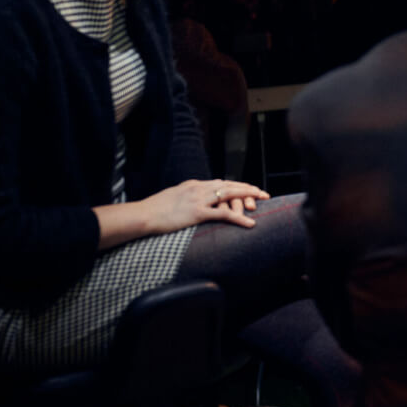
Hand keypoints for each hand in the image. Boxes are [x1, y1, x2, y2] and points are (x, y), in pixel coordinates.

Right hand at [140, 179, 269, 233]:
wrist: (142, 215)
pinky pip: (224, 215)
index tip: (248, 189)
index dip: (237, 186)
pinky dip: (239, 218)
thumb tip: (192, 200)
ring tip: (262, 201)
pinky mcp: (197, 212)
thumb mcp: (173, 197)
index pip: (221, 182)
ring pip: (230, 195)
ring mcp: (199, 199)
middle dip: (248, 189)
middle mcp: (199, 188)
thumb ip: (186, 196)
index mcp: (194, 184)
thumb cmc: (154, 210)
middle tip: (263, 193)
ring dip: (249, 198)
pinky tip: (250, 223)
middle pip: (230, 185)